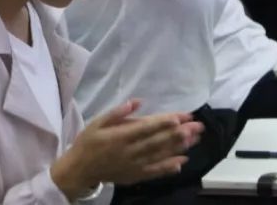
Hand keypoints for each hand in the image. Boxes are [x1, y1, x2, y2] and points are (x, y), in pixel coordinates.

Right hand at [53, 100, 203, 194]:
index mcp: (120, 136)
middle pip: (158, 141)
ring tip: (195, 139)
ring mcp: (133, 165)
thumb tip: (135, 102)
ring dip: (179, 147)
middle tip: (197, 126)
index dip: (165, 122)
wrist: (79, 170)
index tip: (181, 116)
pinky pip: (154, 172)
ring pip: (160, 155)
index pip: (147, 128)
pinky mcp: (135, 175)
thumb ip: (117, 113)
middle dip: (179, 133)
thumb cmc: (88, 142)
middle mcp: (130, 151)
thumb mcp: (97, 122)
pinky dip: (169, 167)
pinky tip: (183, 161)